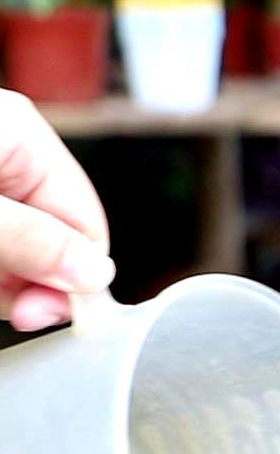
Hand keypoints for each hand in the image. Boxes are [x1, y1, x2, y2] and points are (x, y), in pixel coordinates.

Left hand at [0, 90, 113, 330]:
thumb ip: (31, 241)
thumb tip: (96, 276)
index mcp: (23, 136)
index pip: (85, 222)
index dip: (74, 277)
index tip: (42, 317)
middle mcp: (9, 153)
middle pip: (53, 239)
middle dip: (32, 281)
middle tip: (13, 313)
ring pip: (19, 248)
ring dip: (4, 281)